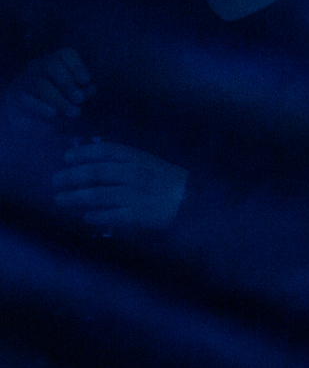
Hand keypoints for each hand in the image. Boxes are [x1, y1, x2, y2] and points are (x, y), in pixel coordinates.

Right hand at [6, 47, 93, 121]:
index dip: (77, 66)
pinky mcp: (15, 96)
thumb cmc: (58, 97)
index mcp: (55, 60)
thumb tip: (91, 88)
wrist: (29, 113)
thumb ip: (82, 89)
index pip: (65, 54)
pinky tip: (53, 113)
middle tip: (80, 99)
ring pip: (40, 84)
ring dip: (59, 99)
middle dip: (68, 83)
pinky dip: (41, 106)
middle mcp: (38, 66)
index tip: (85, 81)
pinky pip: (27, 99)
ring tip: (74, 112)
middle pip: (51, 65)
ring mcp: (25, 80)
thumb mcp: (72, 93)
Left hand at [51, 141, 187, 230]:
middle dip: (71, 176)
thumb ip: (118, 158)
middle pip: (96, 173)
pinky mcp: (139, 216)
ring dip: (75, 197)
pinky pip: (111, 216)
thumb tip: (82, 152)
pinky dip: (96, 216)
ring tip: (60, 200)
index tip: (66, 157)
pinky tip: (86, 216)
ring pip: (98, 195)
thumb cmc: (165, 180)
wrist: (193, 201)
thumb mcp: (145, 161)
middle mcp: (135, 175)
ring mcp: (136, 195)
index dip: (82, 153)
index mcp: (138, 158)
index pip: (104, 151)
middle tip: (55, 181)